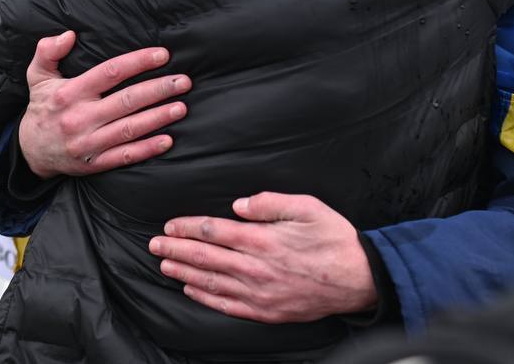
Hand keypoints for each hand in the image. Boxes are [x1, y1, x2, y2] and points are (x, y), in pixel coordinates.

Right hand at [19, 31, 189, 178]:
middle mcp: (80, 117)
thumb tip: (69, 34)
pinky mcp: (94, 163)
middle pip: (126, 100)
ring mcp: (88, 142)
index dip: (138, 62)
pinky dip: (146, 149)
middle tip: (183, 82)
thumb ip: (48, 51)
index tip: (163, 55)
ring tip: (182, 107)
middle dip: (158, 90)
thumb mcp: (38, 76)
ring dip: (158, 118)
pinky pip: (124, 156)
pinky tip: (167, 140)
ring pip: (129, 129)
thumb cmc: (43, 106)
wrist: (30, 150)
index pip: (110, 72)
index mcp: (70, 92)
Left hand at [149, 192, 376, 323]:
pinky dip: (205, 297)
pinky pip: (227, 305)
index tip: (170, 225)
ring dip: (184, 272)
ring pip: (211, 282)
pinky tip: (191, 289)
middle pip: (205, 257)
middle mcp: (256, 268)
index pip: (214, 231)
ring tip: (164, 264)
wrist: (359, 279)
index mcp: (263, 239)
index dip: (187, 227)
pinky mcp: (266, 311)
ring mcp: (259, 293)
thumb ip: (271, 202)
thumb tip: (239, 204)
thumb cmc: (334, 239)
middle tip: (153, 244)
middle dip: (176, 249)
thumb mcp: (307, 207)